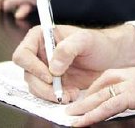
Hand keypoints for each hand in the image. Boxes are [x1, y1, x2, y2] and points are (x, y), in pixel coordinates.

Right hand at [12, 23, 134, 103]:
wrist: (112, 58)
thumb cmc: (100, 43)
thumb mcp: (86, 40)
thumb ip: (68, 48)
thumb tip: (53, 67)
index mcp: (41, 37)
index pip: (22, 54)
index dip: (32, 67)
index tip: (49, 76)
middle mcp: (39, 54)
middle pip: (27, 75)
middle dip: (43, 87)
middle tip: (60, 92)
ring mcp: (44, 70)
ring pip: (35, 87)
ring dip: (51, 94)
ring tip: (71, 94)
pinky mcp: (53, 83)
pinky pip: (46, 94)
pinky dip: (57, 98)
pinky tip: (72, 95)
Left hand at [65, 63, 134, 125]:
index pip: (116, 77)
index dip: (100, 86)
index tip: (90, 96)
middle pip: (106, 82)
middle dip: (88, 94)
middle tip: (73, 106)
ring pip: (103, 93)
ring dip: (84, 106)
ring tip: (70, 116)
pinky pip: (108, 105)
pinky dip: (92, 114)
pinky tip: (82, 122)